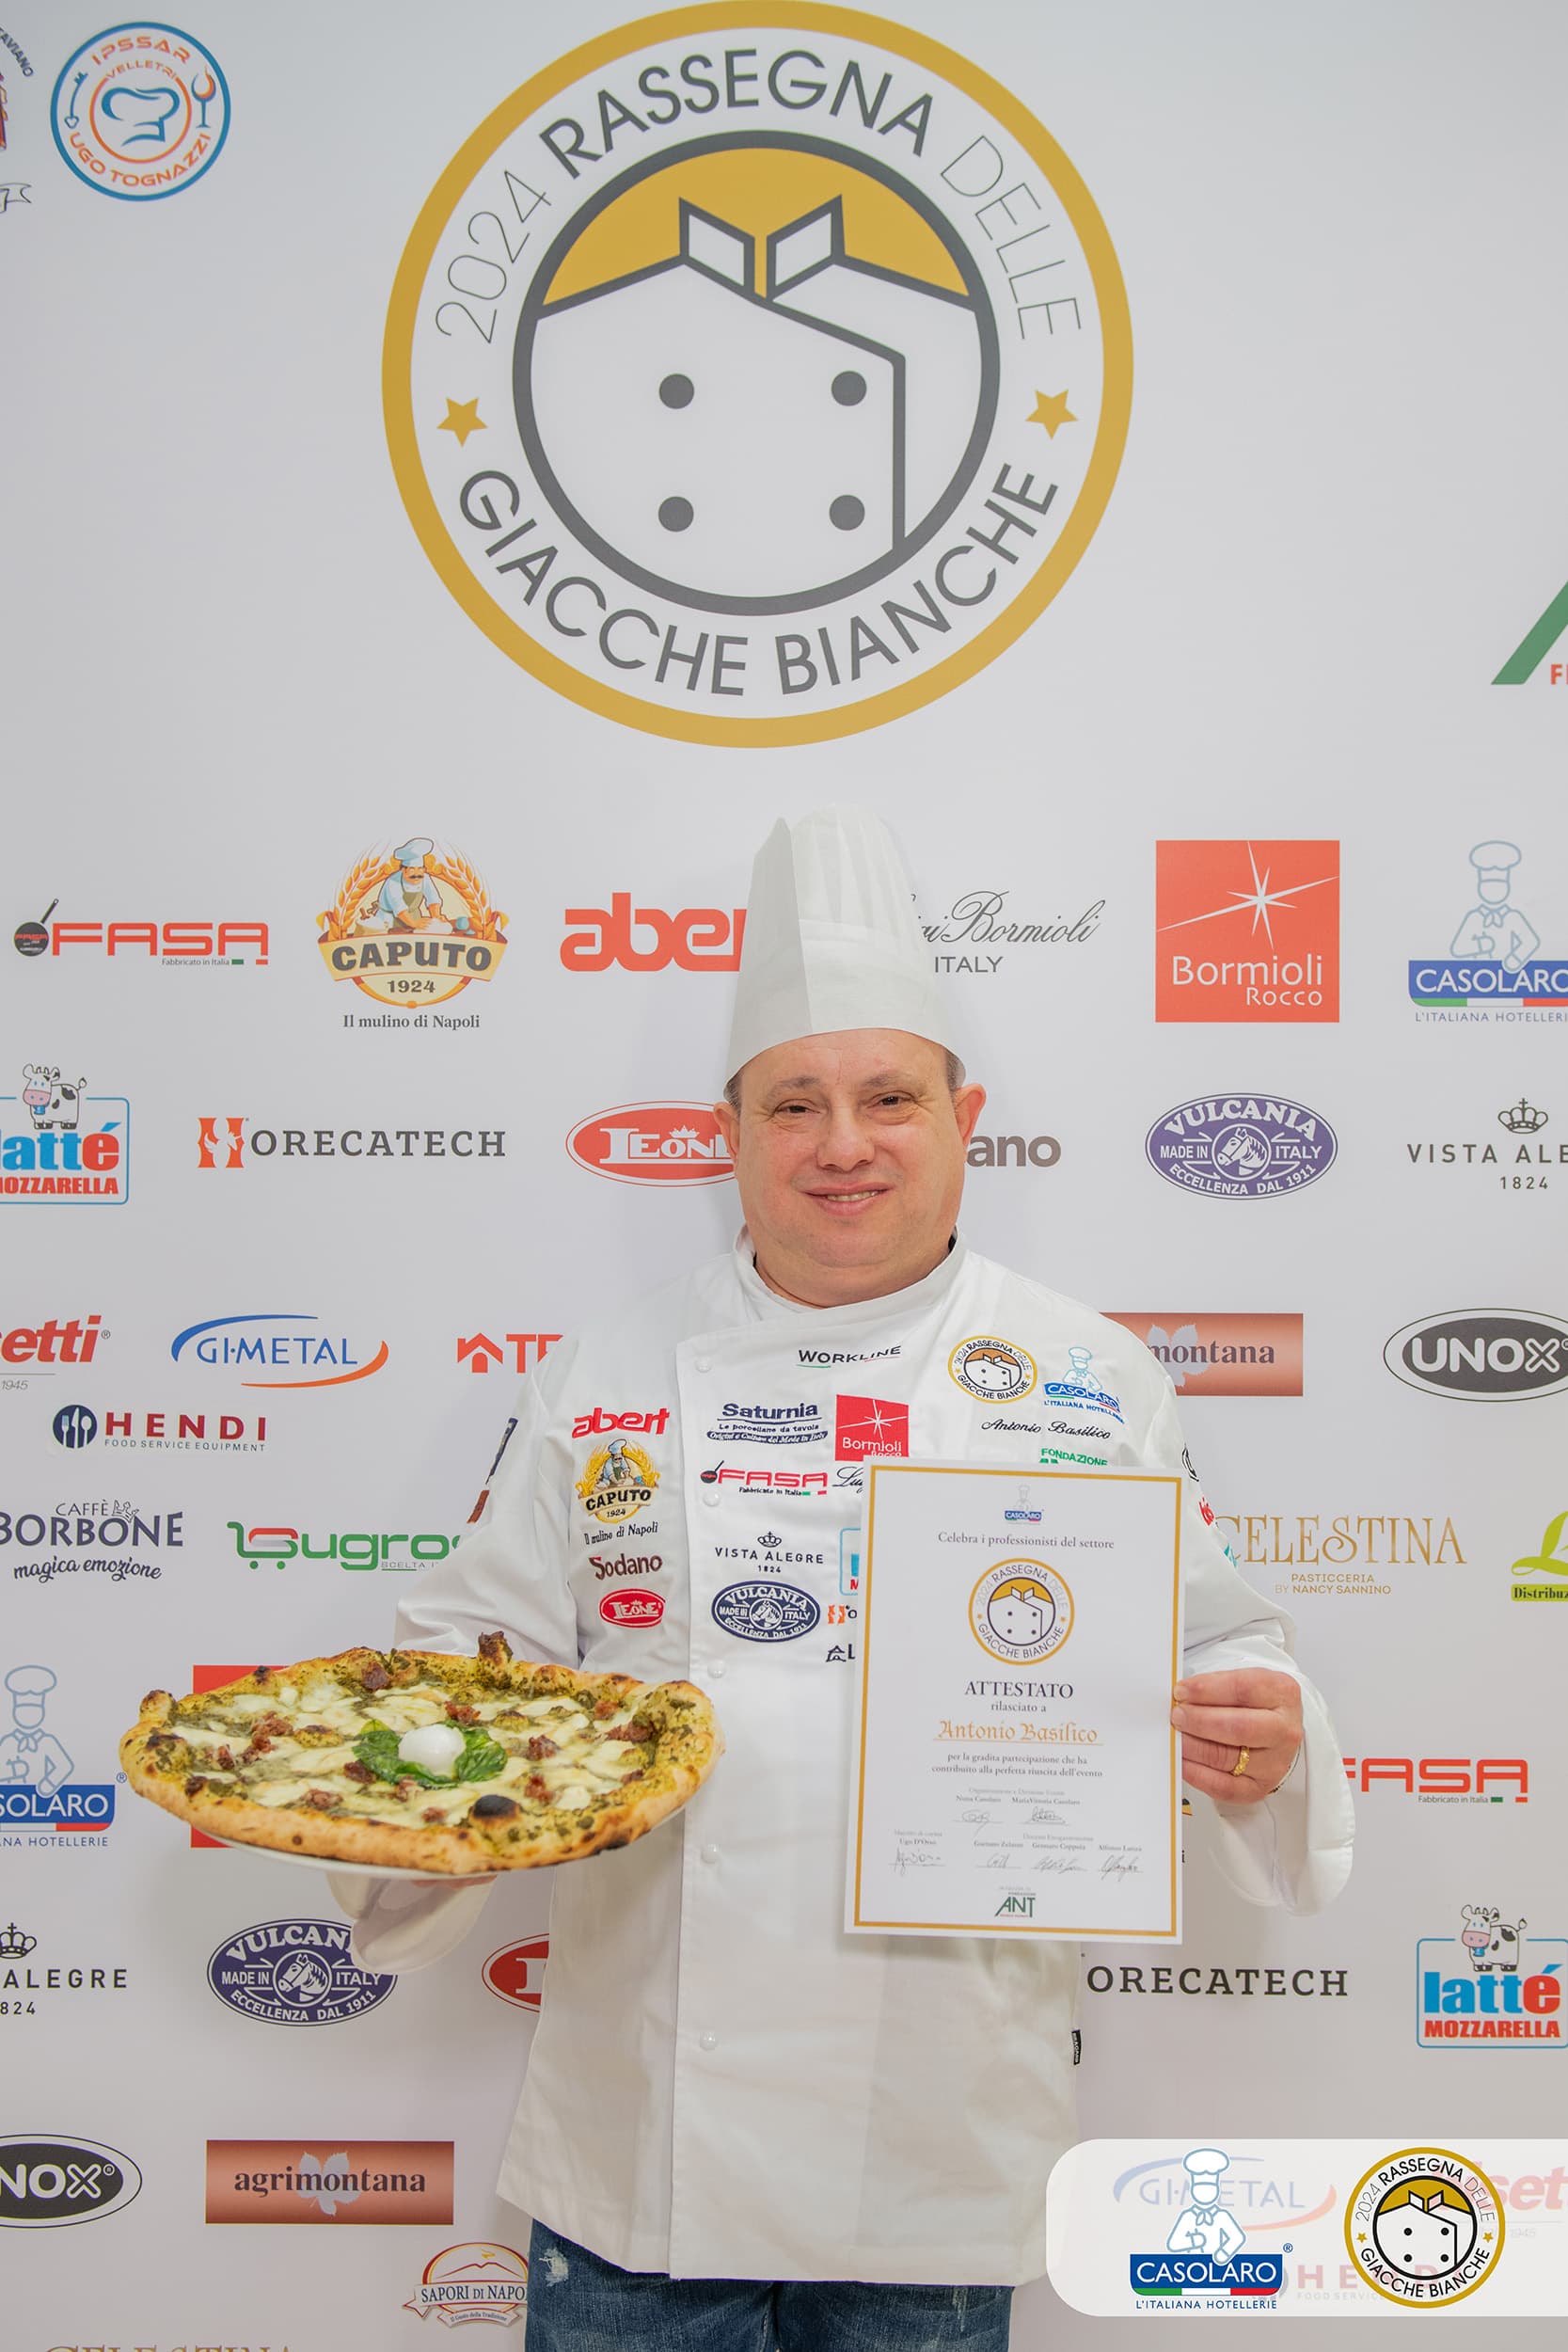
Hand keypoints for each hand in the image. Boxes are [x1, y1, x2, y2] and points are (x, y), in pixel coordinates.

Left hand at [1171, 1668, 1301, 1804]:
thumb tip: (1181, 1695)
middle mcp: (1283, 1730)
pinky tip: (1183, 1762)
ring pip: (1227, 1757)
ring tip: (1176, 1737)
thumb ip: (1215, 1686)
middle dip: (1200, 1721)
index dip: (1207, 1690)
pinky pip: (1224, 1786)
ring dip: (1193, 1747)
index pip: (1243, 1689)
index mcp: (1282, 1694)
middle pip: (1239, 1727)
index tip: (1182, 1691)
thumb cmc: (1257, 1704)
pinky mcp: (1259, 1787)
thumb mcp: (1245, 1682)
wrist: (1276, 1730)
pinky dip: (1197, 1774)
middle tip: (1177, 1716)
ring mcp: (1274, 1762)